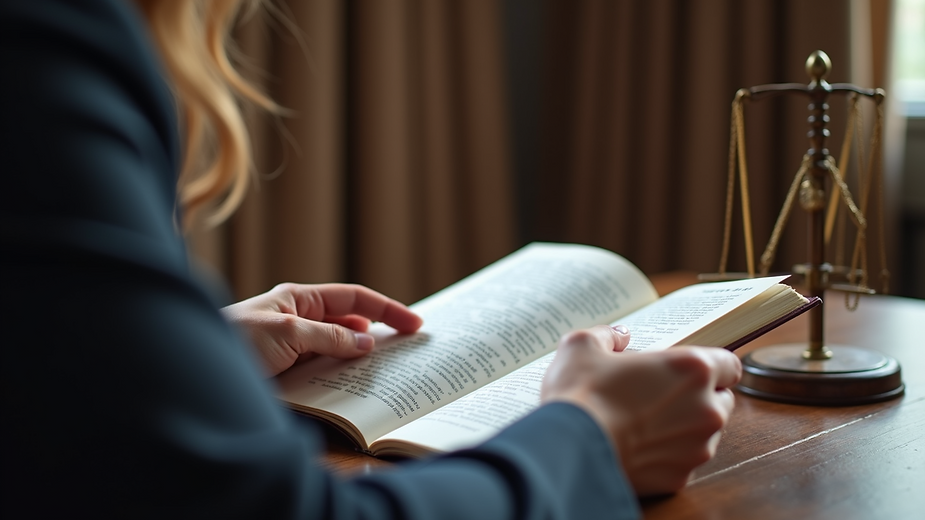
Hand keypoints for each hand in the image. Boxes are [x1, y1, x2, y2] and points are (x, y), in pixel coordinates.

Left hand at [221, 283, 422, 375]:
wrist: (191, 375)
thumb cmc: (233, 341)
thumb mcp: (287, 333)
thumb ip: (329, 337)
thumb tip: (366, 344)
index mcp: (300, 300)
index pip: (354, 298)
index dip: (386, 309)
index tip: (414, 324)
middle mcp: (300, 321)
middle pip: (350, 325)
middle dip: (380, 336)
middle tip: (409, 351)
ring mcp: (294, 349)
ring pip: (338, 352)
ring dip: (360, 363)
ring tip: (389, 375)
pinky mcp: (287, 374)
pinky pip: (322, 375)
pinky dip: (341, 381)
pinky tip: (353, 392)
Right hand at [541, 325, 741, 496]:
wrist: (568, 448)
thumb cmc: (580, 393)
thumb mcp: (583, 346)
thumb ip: (608, 335)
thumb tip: (619, 337)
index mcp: (692, 369)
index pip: (730, 365)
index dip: (711, 366)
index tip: (688, 371)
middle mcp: (706, 409)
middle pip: (722, 400)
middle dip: (699, 397)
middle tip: (661, 395)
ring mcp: (696, 447)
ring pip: (704, 434)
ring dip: (684, 428)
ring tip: (645, 423)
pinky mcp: (680, 477)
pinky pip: (682, 462)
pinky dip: (666, 455)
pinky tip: (637, 447)